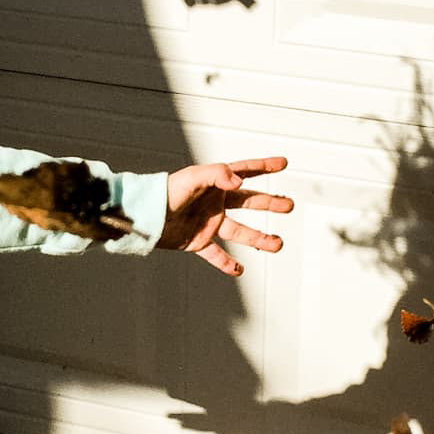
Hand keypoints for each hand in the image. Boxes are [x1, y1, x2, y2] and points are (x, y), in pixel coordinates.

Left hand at [158, 157, 293, 276]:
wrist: (144, 216)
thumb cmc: (165, 192)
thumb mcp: (192, 178)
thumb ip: (217, 174)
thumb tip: (239, 181)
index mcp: (215, 184)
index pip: (244, 172)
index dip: (264, 166)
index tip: (283, 163)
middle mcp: (215, 203)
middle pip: (248, 202)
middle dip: (269, 203)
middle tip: (289, 205)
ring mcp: (209, 223)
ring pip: (240, 232)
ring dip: (259, 238)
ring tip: (277, 244)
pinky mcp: (198, 242)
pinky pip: (216, 255)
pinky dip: (226, 264)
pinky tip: (239, 270)